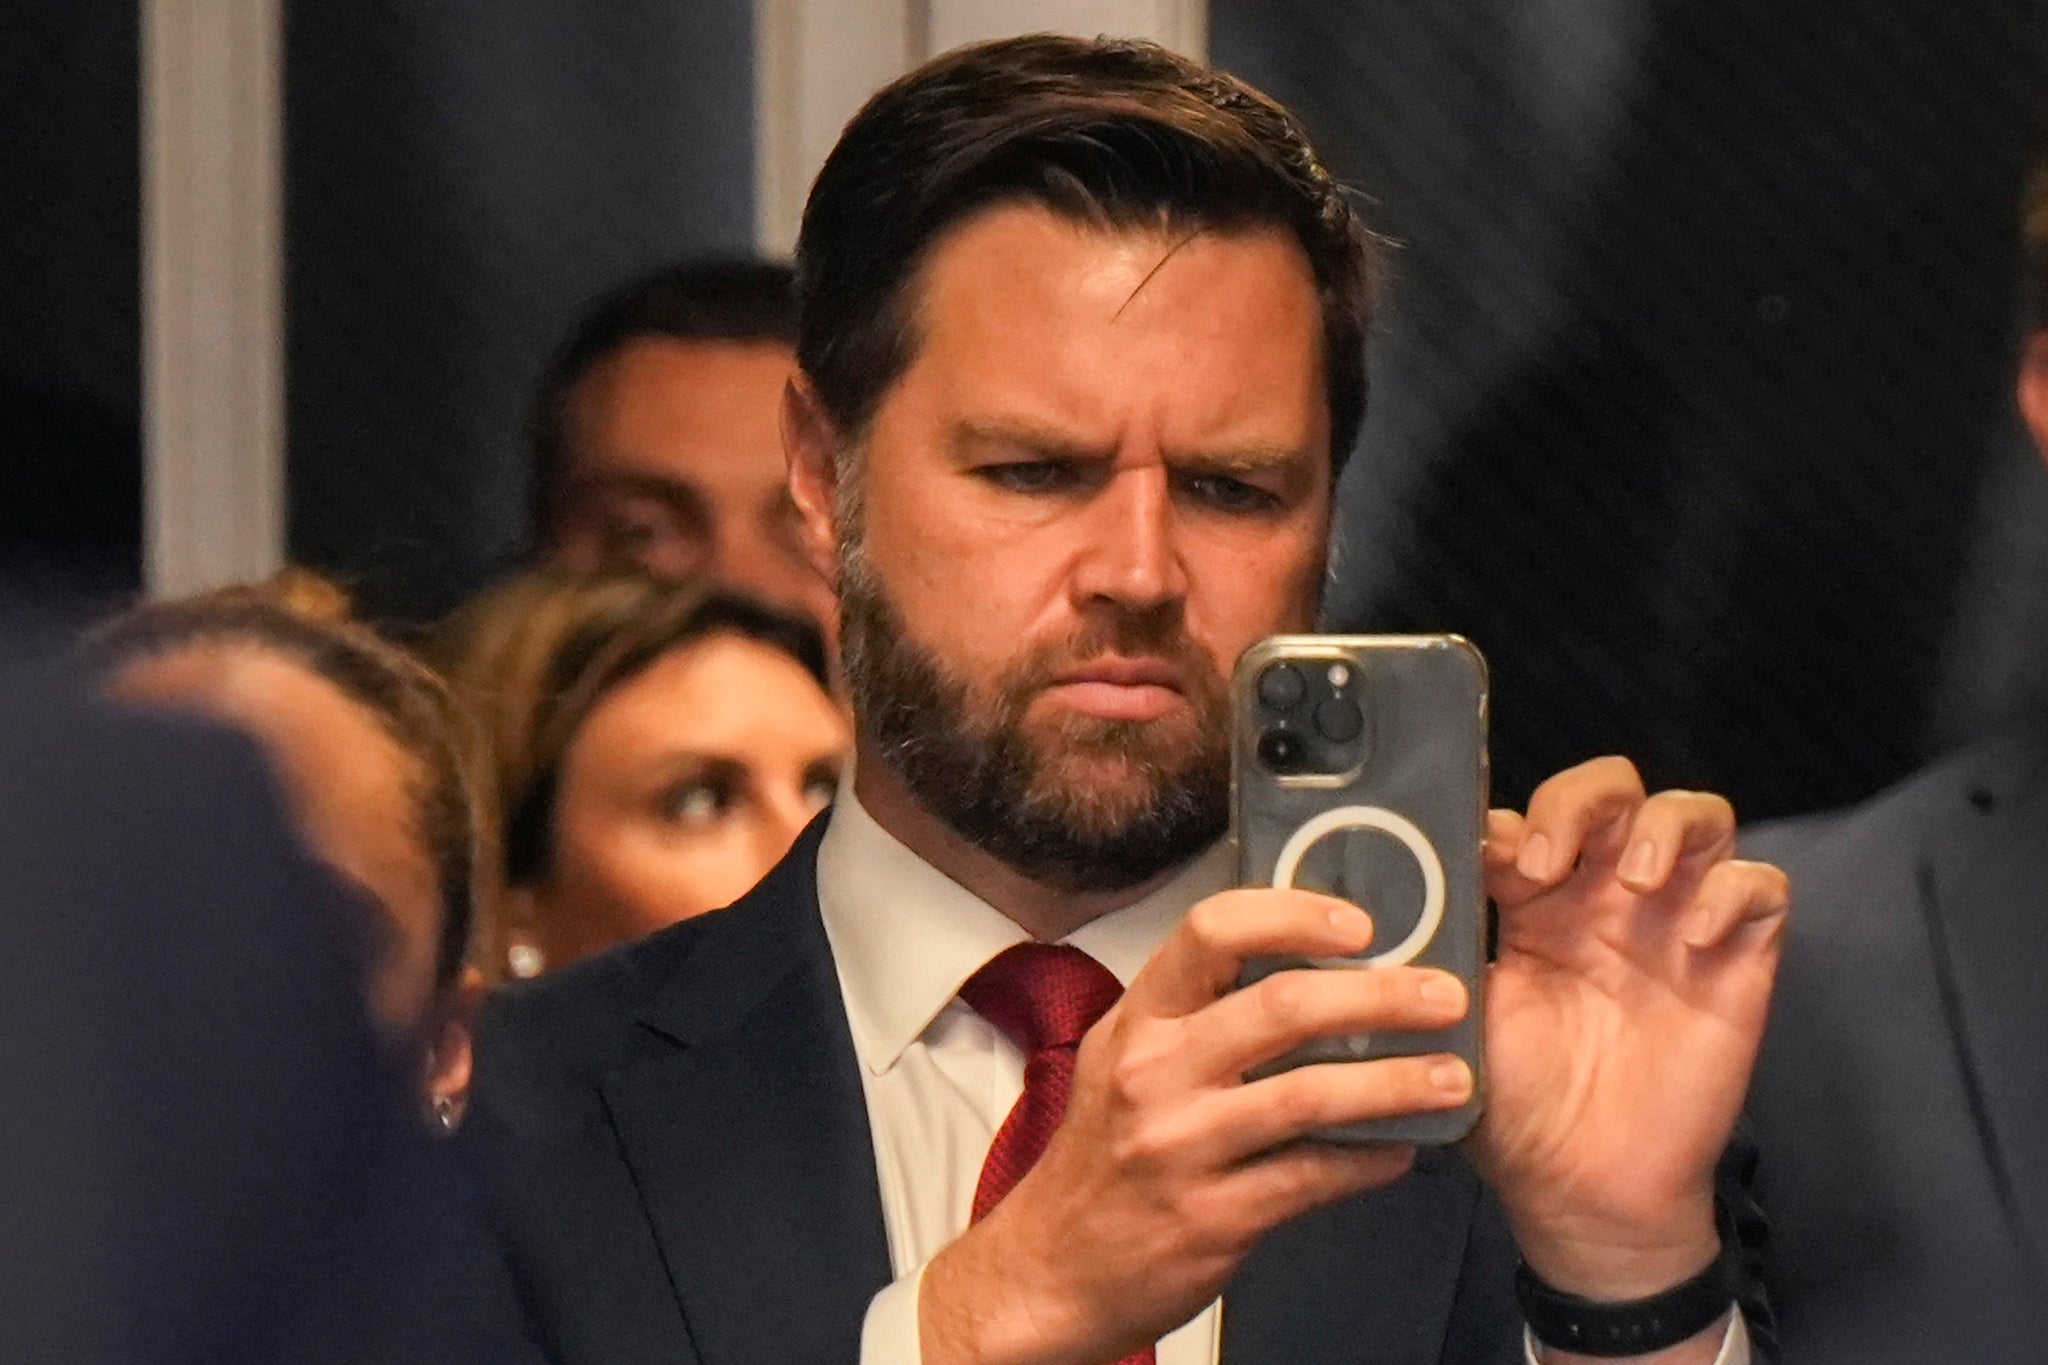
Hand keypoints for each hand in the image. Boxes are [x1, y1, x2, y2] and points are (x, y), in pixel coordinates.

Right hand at [920, 890, 1474, 1364]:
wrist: (1053, 1269)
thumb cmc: (1104, 1154)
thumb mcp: (1124, 1059)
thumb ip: (1196, 1011)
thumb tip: (1304, 961)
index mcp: (1137, 1020)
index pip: (1210, 931)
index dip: (1293, 916)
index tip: (1362, 924)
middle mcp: (1153, 1073)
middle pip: (1281, 1008)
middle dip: (1380, 996)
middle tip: (1446, 995)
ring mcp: (1182, 1147)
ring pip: (1310, 1096)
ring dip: (1396, 1083)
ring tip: (1455, 1078)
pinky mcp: (1213, 1218)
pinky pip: (1313, 1178)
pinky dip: (1371, 1161)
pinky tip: (1405, 1150)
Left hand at [1471, 757, 1787, 1302]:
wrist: (1579, 1188)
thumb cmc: (1513, 1104)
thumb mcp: (1462, 1012)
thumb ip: (1442, 943)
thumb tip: (1395, 883)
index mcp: (1535, 903)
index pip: (1531, 817)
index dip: (1513, 821)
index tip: (1490, 860)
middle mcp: (1606, 898)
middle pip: (1613, 789)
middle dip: (1582, 800)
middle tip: (1553, 860)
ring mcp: (1676, 921)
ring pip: (1697, 815)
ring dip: (1666, 824)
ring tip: (1635, 880)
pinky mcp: (1738, 959)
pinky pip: (1763, 886)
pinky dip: (1734, 890)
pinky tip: (1696, 938)